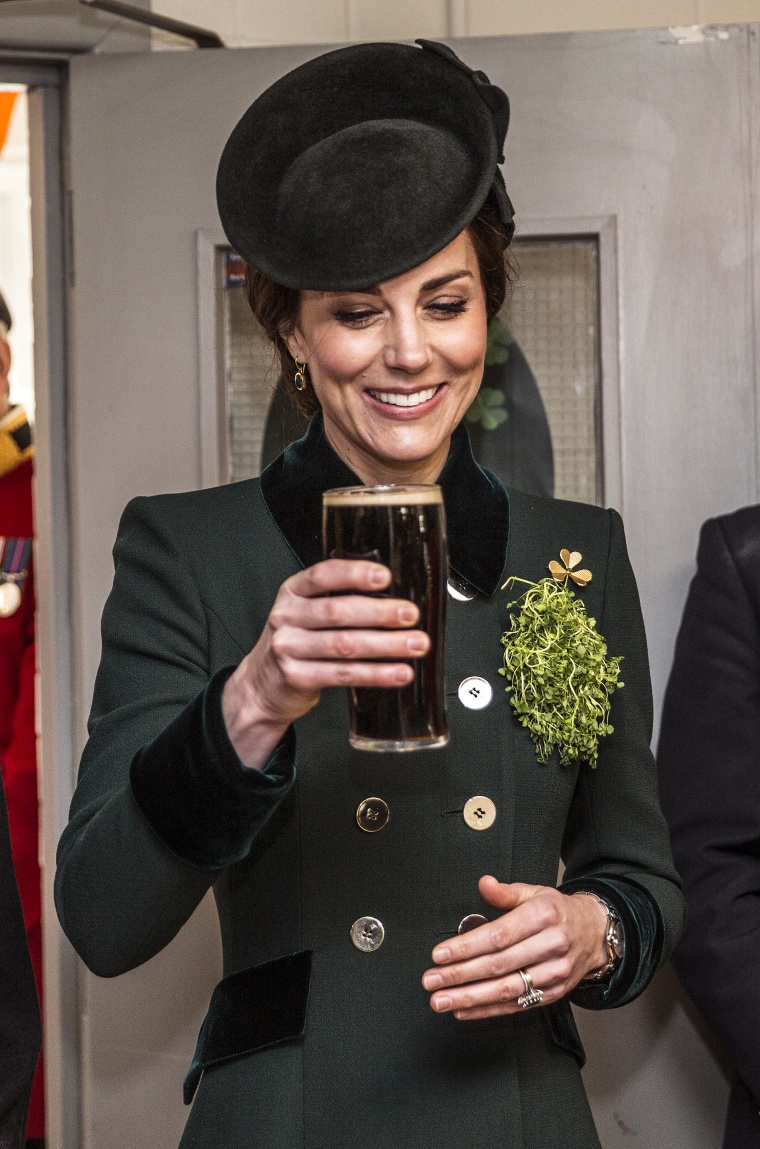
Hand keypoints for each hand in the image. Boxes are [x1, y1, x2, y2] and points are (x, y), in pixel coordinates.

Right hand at [222, 559, 428, 768]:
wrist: (262, 685)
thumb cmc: (296, 642)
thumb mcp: (305, 612)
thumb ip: (337, 600)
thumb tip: (394, 598)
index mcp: (293, 592)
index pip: (322, 575)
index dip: (354, 574)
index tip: (385, 577)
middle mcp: (287, 617)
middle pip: (337, 611)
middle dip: (380, 612)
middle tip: (410, 614)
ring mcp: (289, 648)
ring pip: (345, 645)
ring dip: (386, 645)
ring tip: (416, 644)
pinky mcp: (298, 677)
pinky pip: (344, 674)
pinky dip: (377, 674)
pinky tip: (399, 672)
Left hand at [421, 875, 608, 1019]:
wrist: (595, 933)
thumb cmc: (558, 912)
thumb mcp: (535, 892)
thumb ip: (506, 892)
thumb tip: (484, 883)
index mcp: (543, 916)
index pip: (499, 935)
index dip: (467, 947)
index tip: (440, 954)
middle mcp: (551, 946)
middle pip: (499, 965)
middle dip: (460, 975)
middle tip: (432, 980)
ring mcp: (554, 973)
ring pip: (506, 989)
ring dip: (469, 998)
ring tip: (441, 1000)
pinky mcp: (553, 994)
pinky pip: (516, 1005)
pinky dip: (487, 1010)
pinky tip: (464, 1009)